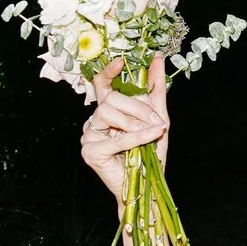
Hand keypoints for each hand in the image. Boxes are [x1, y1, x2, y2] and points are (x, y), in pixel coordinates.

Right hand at [79, 54, 166, 203]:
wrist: (148, 185)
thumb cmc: (150, 153)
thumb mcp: (158, 118)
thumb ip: (156, 90)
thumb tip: (157, 60)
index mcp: (107, 112)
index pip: (100, 85)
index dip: (107, 72)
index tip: (121, 61)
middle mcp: (94, 122)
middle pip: (110, 99)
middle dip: (137, 108)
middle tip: (156, 121)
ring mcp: (89, 137)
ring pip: (108, 113)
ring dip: (136, 123)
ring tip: (152, 133)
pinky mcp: (90, 152)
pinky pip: (115, 138)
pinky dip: (137, 136)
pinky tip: (154, 134)